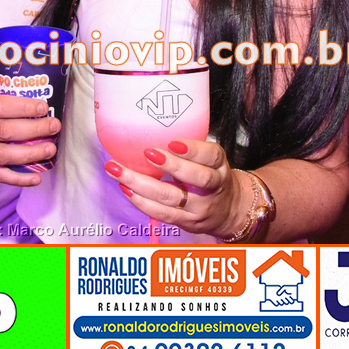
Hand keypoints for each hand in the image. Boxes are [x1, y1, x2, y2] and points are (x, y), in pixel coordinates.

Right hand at [0, 74, 60, 186]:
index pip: (0, 107)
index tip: (44, 107)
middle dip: (34, 131)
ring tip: (50, 149)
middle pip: (5, 133)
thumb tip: (30, 82)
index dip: (24, 109)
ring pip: (2, 156)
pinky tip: (35, 177)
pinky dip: (16, 178)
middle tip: (54, 127)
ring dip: (30, 155)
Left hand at [104, 139, 250, 238]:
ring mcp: (200, 208)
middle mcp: (213, 188)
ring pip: (171, 198)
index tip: (172, 142)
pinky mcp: (186, 222)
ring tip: (119, 170)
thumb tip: (152, 126)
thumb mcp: (210, 159)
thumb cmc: (211, 176)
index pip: (211, 156)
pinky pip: (162, 214)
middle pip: (196, 178)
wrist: (228, 211)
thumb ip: (190, 147)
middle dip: (171, 166)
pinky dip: (141, 201)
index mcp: (219, 166)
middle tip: (147, 153)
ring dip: (141, 184)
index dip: (193, 149)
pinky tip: (126, 188)